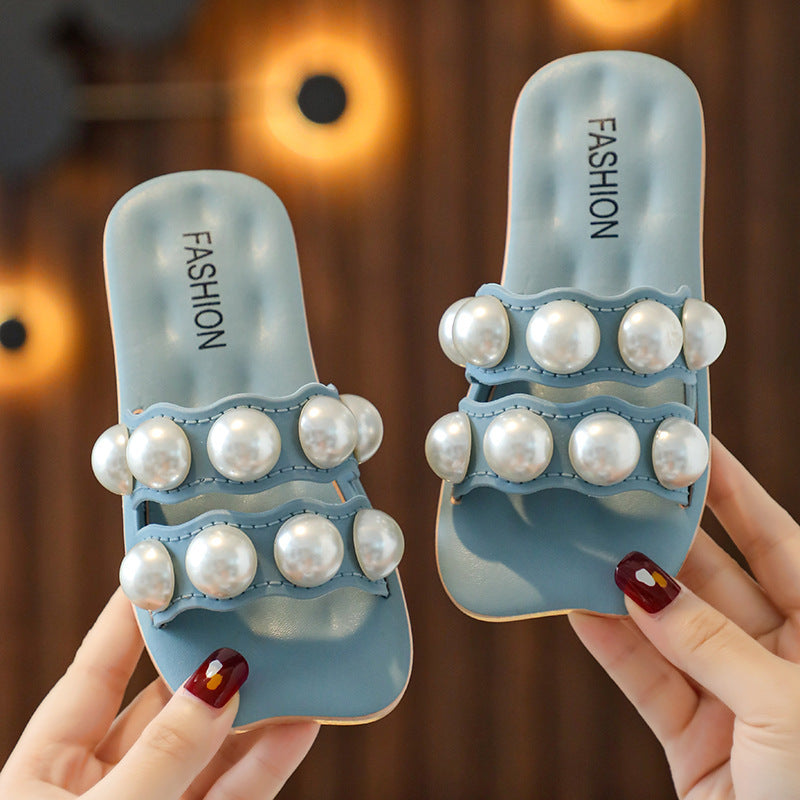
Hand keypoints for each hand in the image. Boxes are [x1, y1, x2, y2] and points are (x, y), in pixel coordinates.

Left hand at [0, 589, 318, 798]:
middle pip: (161, 702)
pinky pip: (232, 798)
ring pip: (208, 749)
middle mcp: (96, 787)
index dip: (135, 617)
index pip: (96, 670)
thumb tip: (219, 680)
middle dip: (209, 658)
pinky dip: (266, 764)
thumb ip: (163, 754)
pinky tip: (299, 725)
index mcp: (42, 770)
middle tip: (254, 612)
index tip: (174, 566)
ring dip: (253, 708)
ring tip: (296, 661)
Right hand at [571, 438, 799, 799]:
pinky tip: (577, 607)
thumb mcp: (787, 708)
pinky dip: (611, 646)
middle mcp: (785, 659)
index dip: (734, 492)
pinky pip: (647, 680)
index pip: (779, 542)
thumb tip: (643, 585)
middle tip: (618, 498)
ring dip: (625, 592)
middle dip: (665, 540)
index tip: (690, 447)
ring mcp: (736, 699)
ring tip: (582, 547)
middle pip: (716, 580)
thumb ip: (710, 641)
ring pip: (671, 628)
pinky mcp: (696, 740)